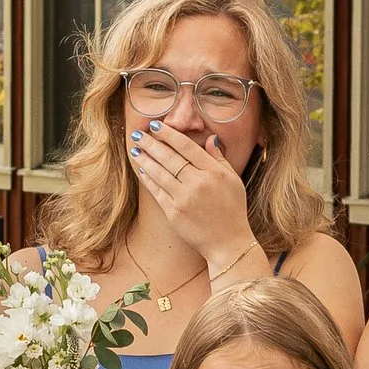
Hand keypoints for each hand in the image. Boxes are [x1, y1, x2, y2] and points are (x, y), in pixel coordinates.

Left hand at [131, 115, 256, 267]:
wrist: (228, 243)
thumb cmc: (233, 210)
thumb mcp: (233, 180)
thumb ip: (219, 158)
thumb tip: (210, 138)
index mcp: (213, 172)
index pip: (186, 147)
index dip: (169, 134)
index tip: (156, 126)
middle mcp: (198, 183)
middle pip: (170, 157)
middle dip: (151, 143)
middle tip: (138, 134)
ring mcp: (184, 198)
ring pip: (160, 173)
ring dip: (145, 159)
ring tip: (135, 149)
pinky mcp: (174, 213)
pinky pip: (157, 191)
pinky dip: (148, 179)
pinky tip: (141, 169)